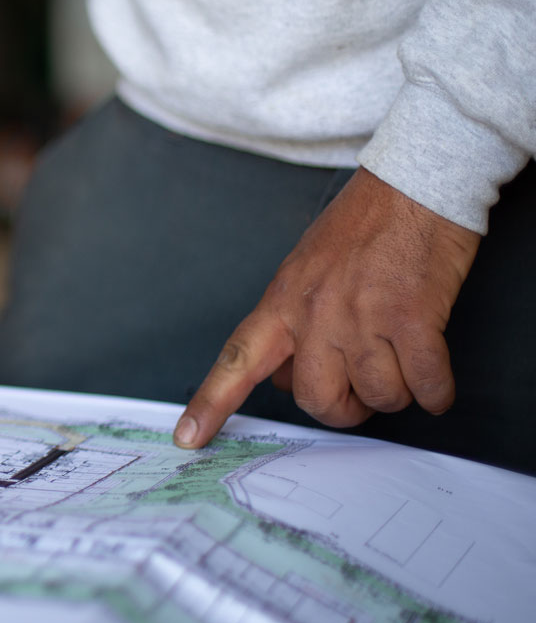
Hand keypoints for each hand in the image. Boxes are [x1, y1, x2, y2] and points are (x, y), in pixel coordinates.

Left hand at [175, 169, 480, 448]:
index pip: (237, 359)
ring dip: (395, 393)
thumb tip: (288, 379)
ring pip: (376, 395)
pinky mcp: (412, 317)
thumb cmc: (362, 226)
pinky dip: (434, 392)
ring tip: (402, 364)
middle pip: (319, 400)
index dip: (211, 403)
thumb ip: (293, 325)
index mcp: (282, 302)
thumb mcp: (305, 270)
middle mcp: (315, 314)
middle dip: (346, 409)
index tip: (188, 438)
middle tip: (362, 392)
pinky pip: (423, 383)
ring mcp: (362, 316)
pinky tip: (435, 382)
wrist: (413, 185)